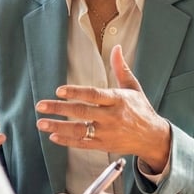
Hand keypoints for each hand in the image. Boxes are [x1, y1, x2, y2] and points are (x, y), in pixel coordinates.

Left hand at [35, 45, 170, 171]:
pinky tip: (53, 136)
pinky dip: (67, 141)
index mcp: (118, 99)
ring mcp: (107, 133)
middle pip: (82, 112)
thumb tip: (117, 47)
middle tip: (40, 106)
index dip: (76, 92)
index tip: (59, 90)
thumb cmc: (141, 109)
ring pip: (79, 130)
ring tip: (41, 123)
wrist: (153, 138)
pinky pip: (83, 144)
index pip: (94, 95)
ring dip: (58, 127)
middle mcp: (112, 117)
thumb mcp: (133, 87)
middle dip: (59, 109)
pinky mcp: (104, 146)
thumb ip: (121, 68)